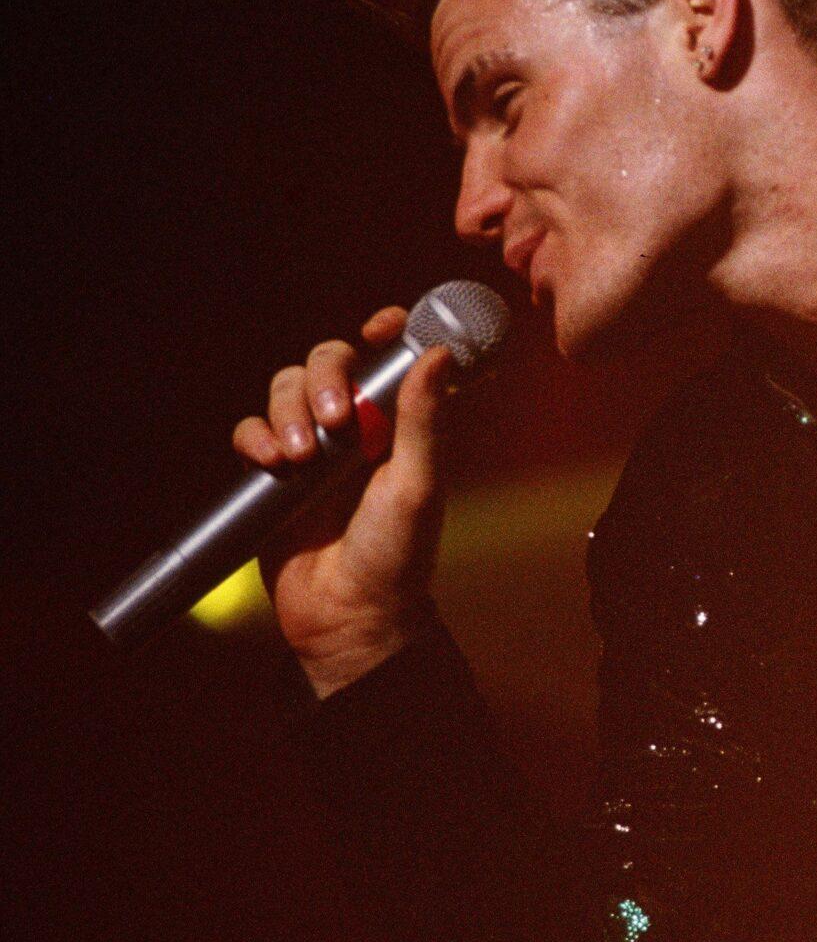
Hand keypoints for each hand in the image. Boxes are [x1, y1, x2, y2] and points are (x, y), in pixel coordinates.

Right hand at [231, 306, 457, 695]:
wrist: (347, 616)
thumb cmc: (396, 556)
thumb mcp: (417, 485)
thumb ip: (424, 420)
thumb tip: (441, 353)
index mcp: (399, 424)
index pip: (388, 359)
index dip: (386, 333)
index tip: (383, 326)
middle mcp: (356, 427)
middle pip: (329, 361)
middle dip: (326, 376)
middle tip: (336, 420)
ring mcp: (312, 447)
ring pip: (286, 388)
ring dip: (289, 409)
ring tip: (300, 456)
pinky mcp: (272, 474)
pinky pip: (251, 430)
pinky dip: (256, 435)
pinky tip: (271, 462)